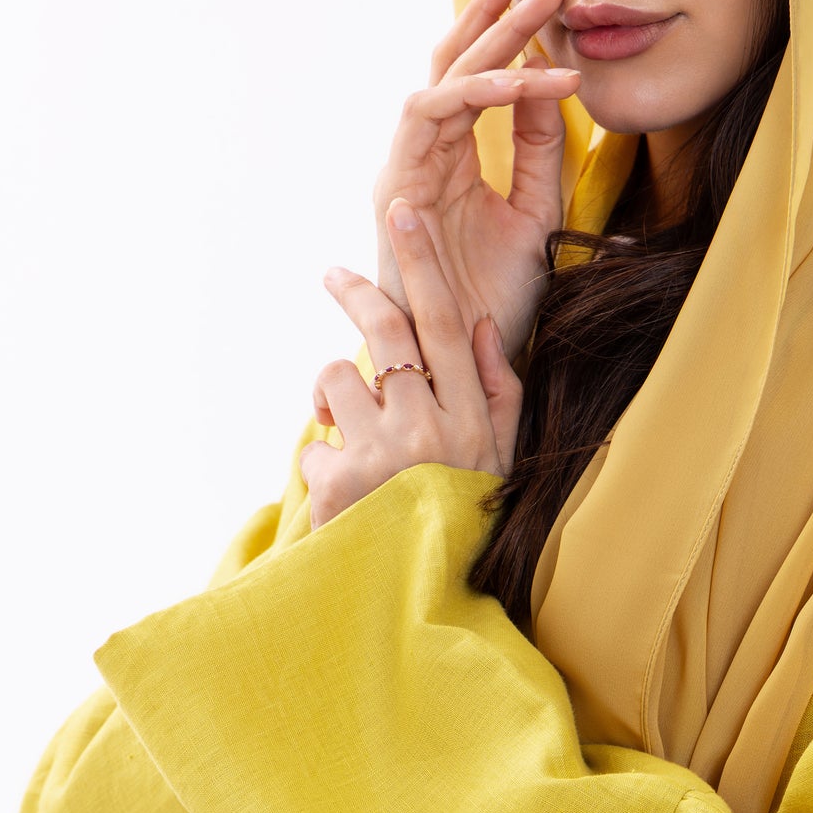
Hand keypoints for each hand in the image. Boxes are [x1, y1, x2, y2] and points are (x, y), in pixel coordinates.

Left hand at [301, 199, 522, 529]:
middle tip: (334, 274)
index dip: (421, 262)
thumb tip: (482, 325)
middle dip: (354, 289)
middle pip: (385, 329)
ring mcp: (380, 453)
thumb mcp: (499, 462)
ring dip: (333, 401)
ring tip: (351, 440)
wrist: (422, 601)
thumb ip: (499, 393)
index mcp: (470, 418)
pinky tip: (346, 498)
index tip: (404, 212)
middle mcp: (427, 427)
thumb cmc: (462, 523)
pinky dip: (323, 465)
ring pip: (336, 378)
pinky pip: (313, 442)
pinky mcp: (337, 482)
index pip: (445, 321)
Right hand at [371, 0, 580, 364]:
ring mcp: (407, 168)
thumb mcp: (533, 216)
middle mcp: (424, 157)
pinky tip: (529, 78)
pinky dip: (484, 93)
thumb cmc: (492, 307)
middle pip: (452, 62)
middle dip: (493, 8)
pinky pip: (436, 115)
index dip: (510, 34)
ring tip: (543, 3)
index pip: (477, 80)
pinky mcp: (399, 184)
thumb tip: (550, 88)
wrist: (462, 367)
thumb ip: (537, 154)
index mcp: (451, 160)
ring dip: (494, 37)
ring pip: (444, 77)